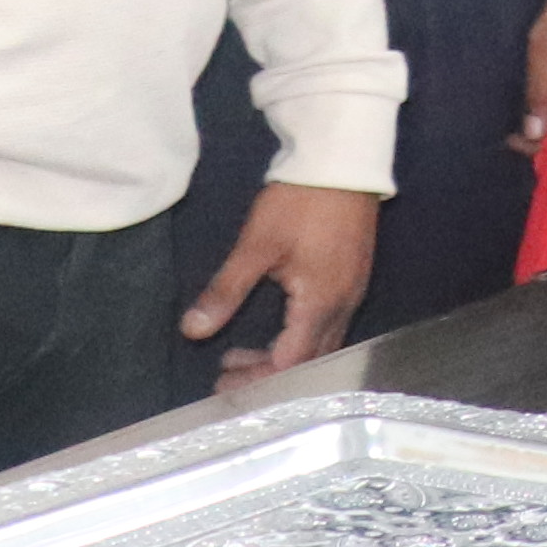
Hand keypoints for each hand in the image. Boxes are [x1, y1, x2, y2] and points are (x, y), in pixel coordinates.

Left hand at [178, 183, 382, 378]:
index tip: (221, 383)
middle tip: (225, 373)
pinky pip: (329, 326)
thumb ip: (226, 291)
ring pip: (321, 345)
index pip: (290, 362)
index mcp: (320, 303)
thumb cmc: (299, 204)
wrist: (343, 163)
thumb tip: (192, 330)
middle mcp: (343, 306)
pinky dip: (298, 339)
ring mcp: (353, 292)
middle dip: (266, 373)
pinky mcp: (354, 279)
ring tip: (239, 354)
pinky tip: (277, 327)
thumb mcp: (256, 246)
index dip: (256, 378)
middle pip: (309, 360)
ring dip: (282, 356)